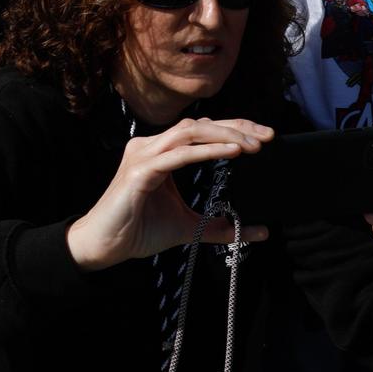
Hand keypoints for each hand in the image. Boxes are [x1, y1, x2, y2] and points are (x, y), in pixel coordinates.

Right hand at [66, 118, 272, 270]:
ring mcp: (144, 155)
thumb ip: (219, 226)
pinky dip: (207, 150)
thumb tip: (260, 231)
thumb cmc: (138, 231)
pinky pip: (179, 154)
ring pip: (189, 132)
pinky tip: (231, 151)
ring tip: (253, 146)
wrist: (104, 246)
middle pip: (199, 125)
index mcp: (161, 152)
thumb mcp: (188, 226)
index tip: (264, 138)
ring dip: (225, 135)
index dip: (234, 129)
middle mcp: (151, 146)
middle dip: (237, 126)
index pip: (202, 131)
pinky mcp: (140, 171)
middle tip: (268, 136)